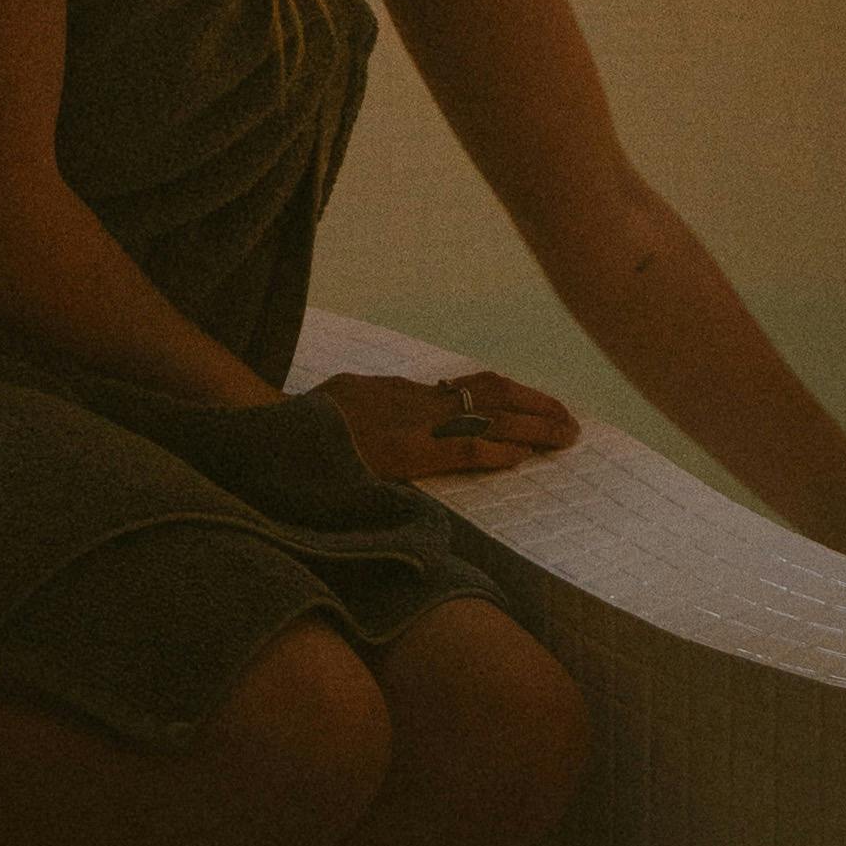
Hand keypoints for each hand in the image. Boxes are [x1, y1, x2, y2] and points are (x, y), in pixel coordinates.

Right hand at [310, 368, 579, 482]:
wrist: (274, 433)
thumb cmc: (304, 426)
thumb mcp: (344, 405)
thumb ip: (373, 408)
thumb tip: (385, 413)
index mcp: (404, 394)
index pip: (471, 387)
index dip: (513, 395)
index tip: (542, 406)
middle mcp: (414, 402)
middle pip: (491, 393)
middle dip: (536, 406)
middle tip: (572, 422)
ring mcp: (409, 424)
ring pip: (485, 416)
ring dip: (530, 426)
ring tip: (565, 435)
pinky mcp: (402, 452)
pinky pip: (457, 449)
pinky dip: (491, 452)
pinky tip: (518, 459)